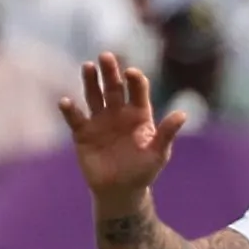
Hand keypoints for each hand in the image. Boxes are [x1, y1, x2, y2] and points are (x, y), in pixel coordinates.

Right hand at [60, 50, 186, 204]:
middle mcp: (118, 112)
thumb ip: (167, 133)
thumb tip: (182, 114)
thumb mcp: (158, 154)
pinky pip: (75, 118)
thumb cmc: (143, 171)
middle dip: (110, 72)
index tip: (131, 73)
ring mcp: (99, 121)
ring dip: (90, 82)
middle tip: (106, 56)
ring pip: (94, 96)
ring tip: (88, 67)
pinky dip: (70, 110)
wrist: (120, 191)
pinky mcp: (83, 134)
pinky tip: (66, 102)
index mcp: (139, 113)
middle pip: (114, 87)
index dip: (135, 80)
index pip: (137, 89)